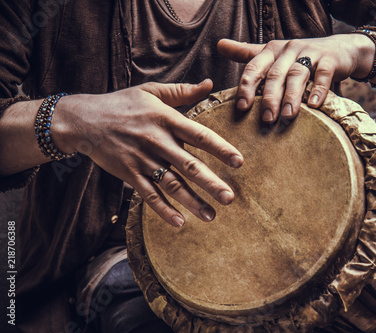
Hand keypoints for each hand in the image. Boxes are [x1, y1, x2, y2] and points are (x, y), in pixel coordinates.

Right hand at [53, 80, 243, 226]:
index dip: (220, 148)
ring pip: (171, 184)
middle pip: (188, 165)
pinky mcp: (129, 174)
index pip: (199, 135)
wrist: (83, 120)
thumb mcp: (151, 91)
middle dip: (210, 183)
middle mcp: (156, 141)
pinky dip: (163, 210)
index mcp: (165, 119)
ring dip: (191, 202)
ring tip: (211, 216)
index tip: (239, 162)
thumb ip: (182, 91)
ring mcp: (142, 160)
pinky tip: (179, 222)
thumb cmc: (122, 104)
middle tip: (229, 198)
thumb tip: (210, 84)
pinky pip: (148, 195)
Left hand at [217, 35, 372, 121]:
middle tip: (266, 120)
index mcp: (272, 50)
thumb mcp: (273, 54)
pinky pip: (323, 75)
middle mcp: (289, 49)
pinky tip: (313, 105)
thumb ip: (247, 52)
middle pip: (275, 74)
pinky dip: (318, 89)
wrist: (340, 49)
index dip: (247, 86)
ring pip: (297, 74)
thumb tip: (219, 45)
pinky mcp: (330, 60)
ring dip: (291, 96)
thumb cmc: (300, 56)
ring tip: (287, 116)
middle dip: (269, 98)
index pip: (254, 67)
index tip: (241, 107)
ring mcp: (310, 53)